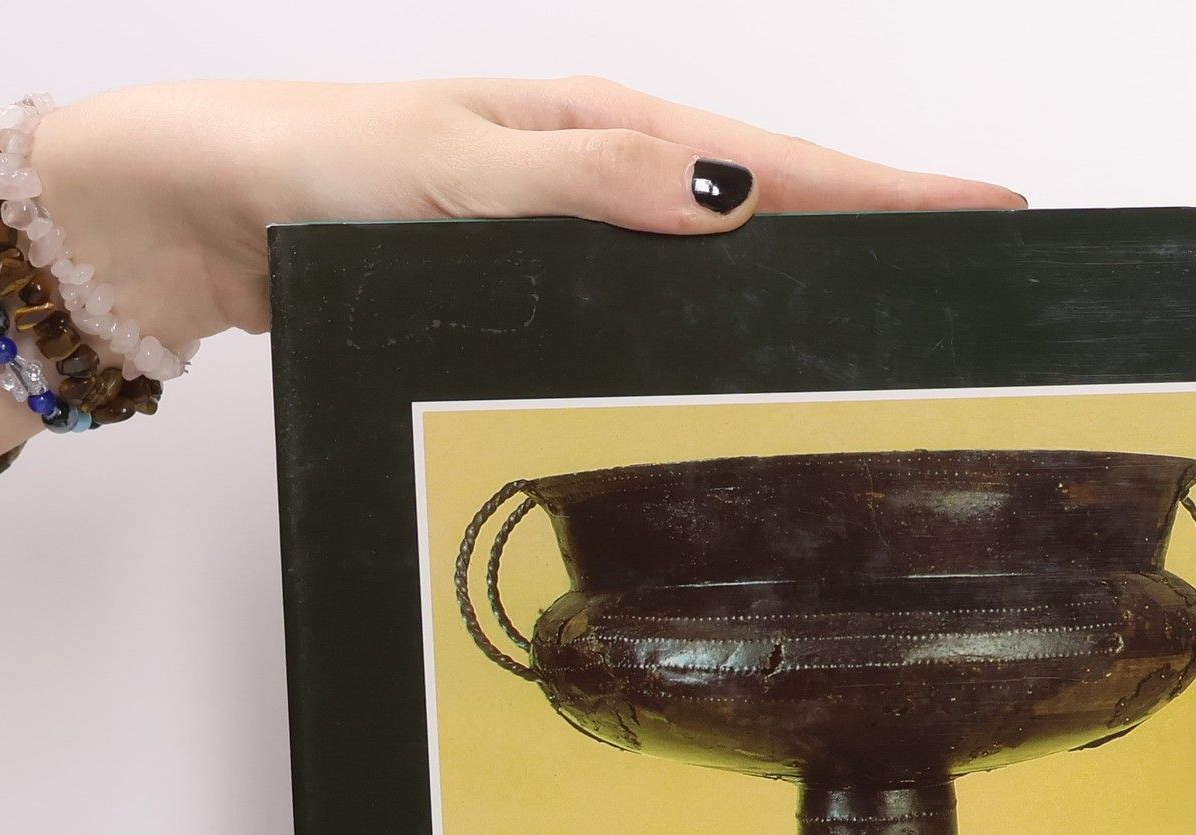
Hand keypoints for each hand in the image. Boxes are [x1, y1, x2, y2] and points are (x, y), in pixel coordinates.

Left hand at [29, 78, 1027, 343]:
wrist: (208, 204)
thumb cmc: (316, 168)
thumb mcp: (458, 167)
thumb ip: (588, 184)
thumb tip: (724, 201)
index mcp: (605, 130)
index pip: (777, 161)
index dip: (887, 189)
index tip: (986, 204)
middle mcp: (606, 172)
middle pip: (774, 198)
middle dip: (879, 223)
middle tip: (974, 253)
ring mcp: (581, 224)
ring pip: (726, 248)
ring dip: (810, 269)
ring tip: (895, 299)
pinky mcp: (544, 272)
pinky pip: (663, 290)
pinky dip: (723, 308)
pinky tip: (747, 343)